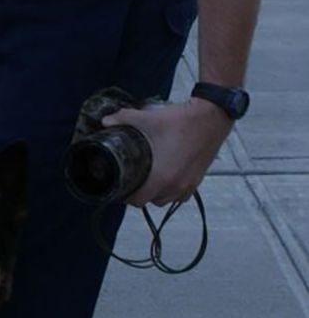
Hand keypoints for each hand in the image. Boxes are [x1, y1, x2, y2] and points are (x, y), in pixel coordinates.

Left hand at [101, 98, 230, 207]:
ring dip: (156, 193)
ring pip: (167, 200)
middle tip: (131, 180)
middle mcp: (176, 185)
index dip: (125, 196)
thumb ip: (123, 119)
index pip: (138, 200)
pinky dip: (172, 190)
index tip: (119, 186)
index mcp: (161, 176)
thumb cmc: (182, 120)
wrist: (211, 116)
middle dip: (139, 193)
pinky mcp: (198, 180)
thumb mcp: (147, 118)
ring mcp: (189, 185)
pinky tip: (166, 177)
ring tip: (147, 179)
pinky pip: (181, 195)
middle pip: (151, 201)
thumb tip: (106, 121)